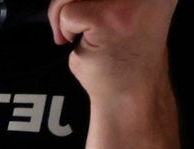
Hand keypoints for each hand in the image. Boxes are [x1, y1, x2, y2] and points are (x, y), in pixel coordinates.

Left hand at [48, 0, 177, 104]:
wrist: (130, 94)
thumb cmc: (122, 54)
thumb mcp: (120, 8)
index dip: (86, 0)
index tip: (92, 20)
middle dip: (66, 2)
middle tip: (75, 24)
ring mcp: (128, 0)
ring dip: (64, 16)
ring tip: (81, 35)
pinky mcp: (107, 18)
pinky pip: (66, 15)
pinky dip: (66, 32)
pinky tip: (87, 47)